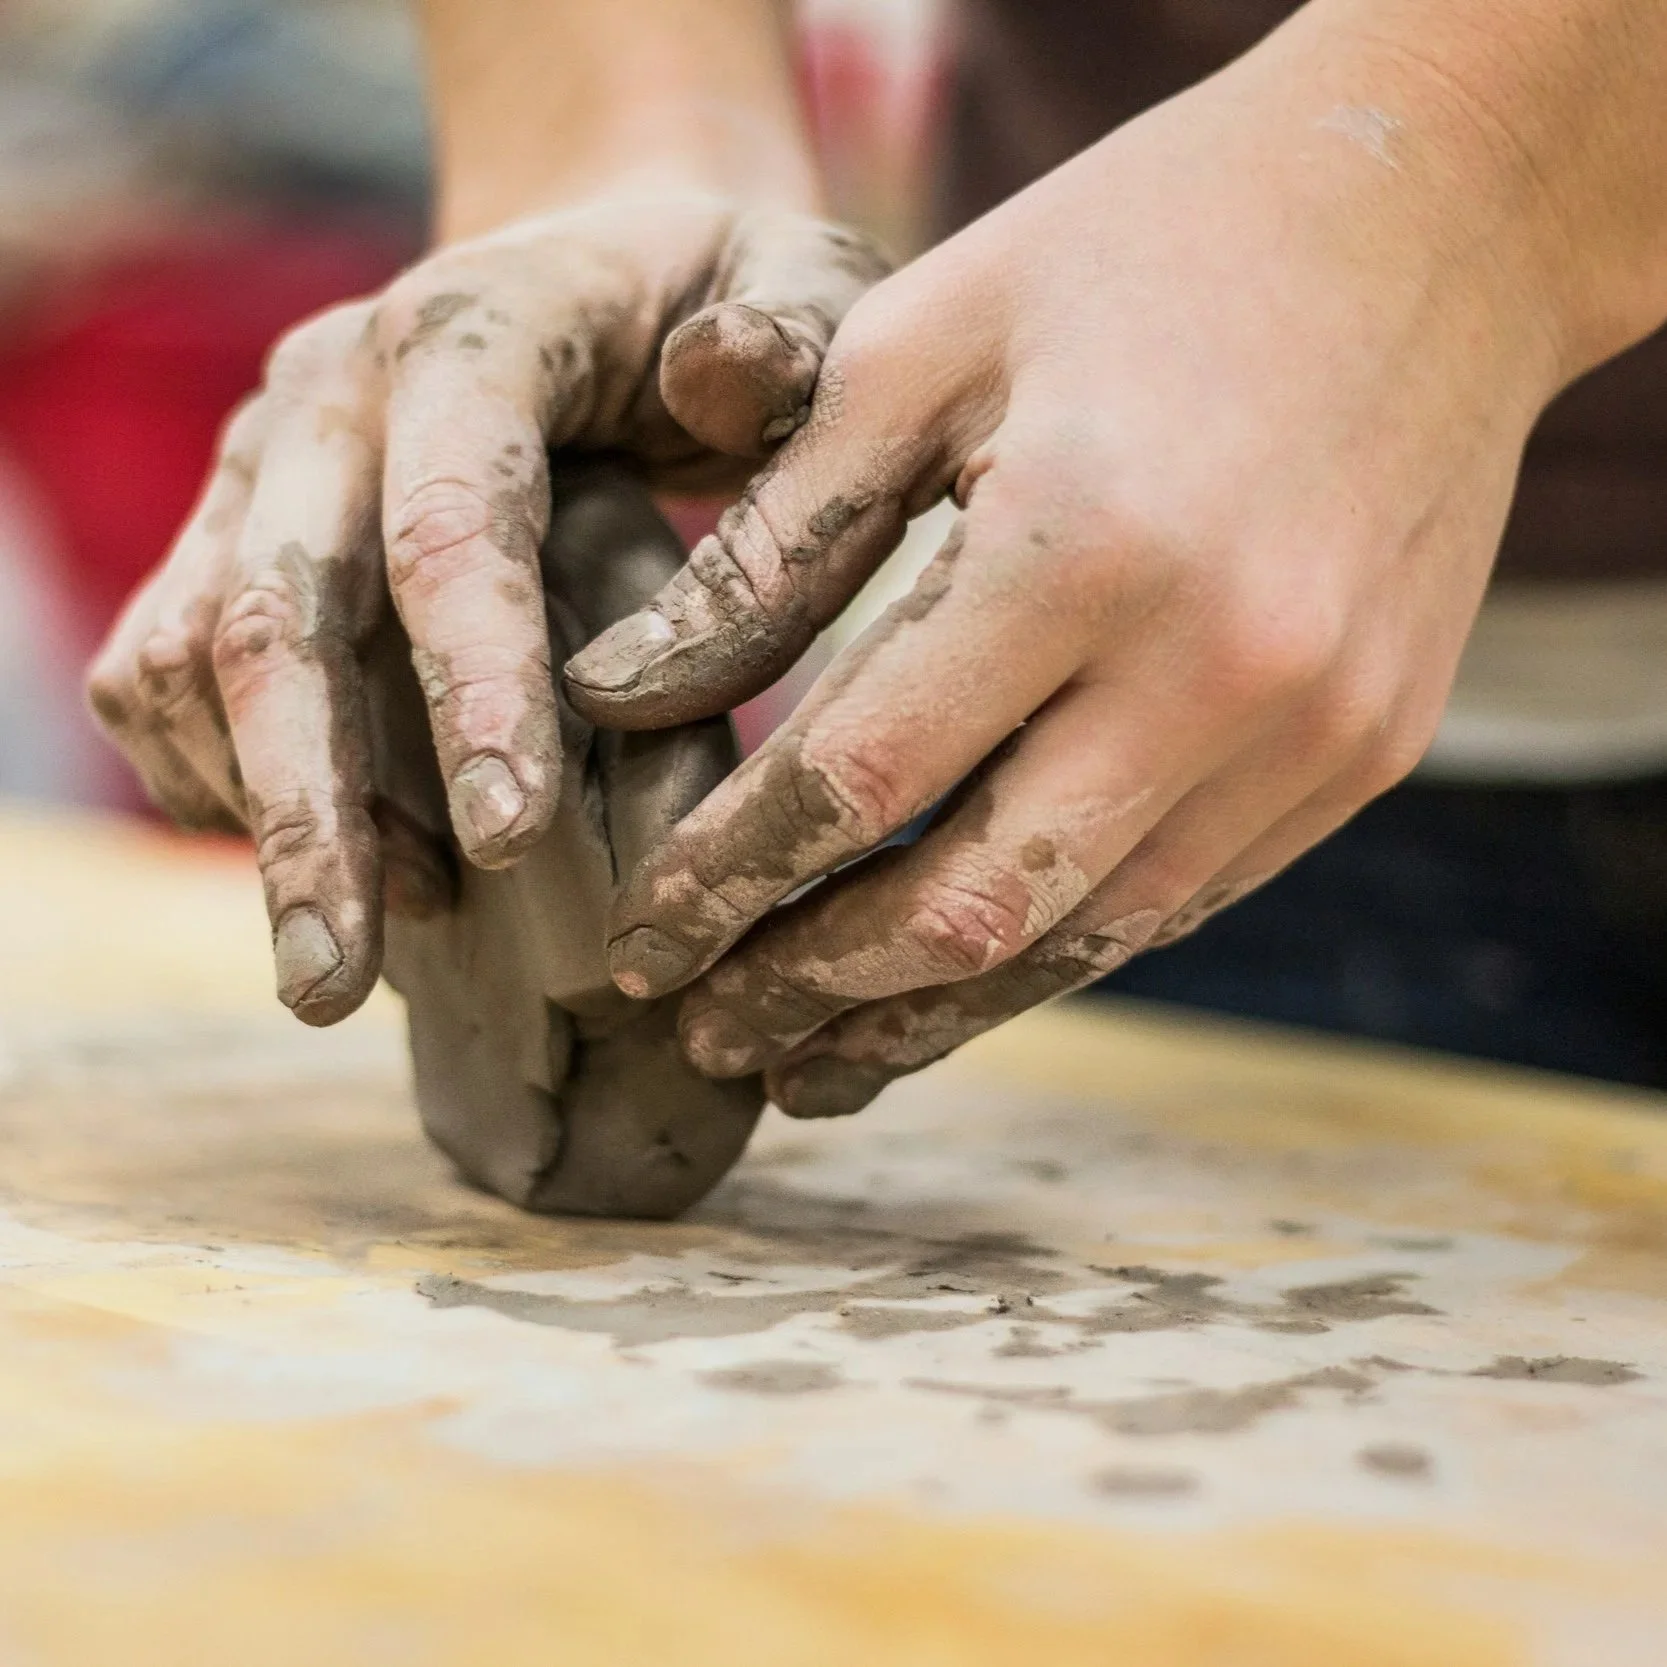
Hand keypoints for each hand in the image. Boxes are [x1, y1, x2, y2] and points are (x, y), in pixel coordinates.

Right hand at [86, 193, 885, 1024]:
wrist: (592, 261)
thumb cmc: (714, 296)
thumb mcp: (796, 281)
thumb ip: (789, 334)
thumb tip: (720, 378)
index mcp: (471, 338)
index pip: (451, 521)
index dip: (473, 684)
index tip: (510, 841)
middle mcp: (330, 400)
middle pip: (276, 614)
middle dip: (309, 810)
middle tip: (334, 986)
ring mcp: (262, 469)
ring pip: (191, 657)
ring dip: (259, 816)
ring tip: (352, 958)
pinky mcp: (231, 532)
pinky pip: (165, 671)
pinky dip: (221, 783)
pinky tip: (330, 866)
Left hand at [565, 34, 1588, 1116]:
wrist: (1433, 218)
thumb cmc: (1140, 253)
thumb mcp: (924, 342)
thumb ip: (775, 537)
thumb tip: (624, 691)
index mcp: (1085, 545)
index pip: (859, 777)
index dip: (727, 880)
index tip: (637, 945)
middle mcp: (1221, 669)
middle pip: (971, 904)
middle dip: (815, 989)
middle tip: (706, 1033)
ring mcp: (1316, 730)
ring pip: (1086, 939)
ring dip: (934, 1014)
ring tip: (814, 1063)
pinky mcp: (1368, 752)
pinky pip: (1182, 897)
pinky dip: (1055, 948)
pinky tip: (963, 974)